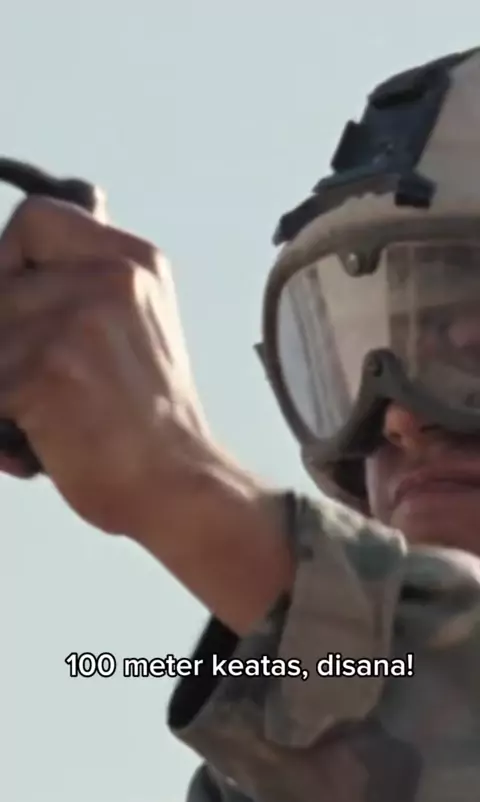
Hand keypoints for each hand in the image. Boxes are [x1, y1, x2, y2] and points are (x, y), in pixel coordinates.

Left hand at [0, 192, 291, 633]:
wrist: (179, 483)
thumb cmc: (150, 420)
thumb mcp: (137, 327)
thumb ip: (88, 283)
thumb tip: (23, 254)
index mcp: (135, 262)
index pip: (36, 218)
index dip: (8, 260)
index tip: (13, 304)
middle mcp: (110, 279)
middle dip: (3, 340)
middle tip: (26, 381)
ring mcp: (78, 323)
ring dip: (1, 388)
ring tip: (32, 424)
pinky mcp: (48, 370)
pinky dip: (0, 426)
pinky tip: (30, 445)